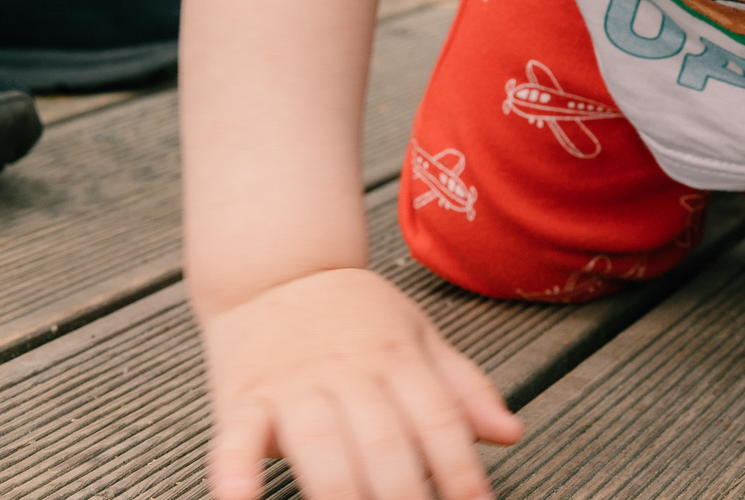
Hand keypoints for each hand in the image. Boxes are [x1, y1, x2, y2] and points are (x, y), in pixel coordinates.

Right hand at [200, 267, 521, 499]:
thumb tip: (510, 432)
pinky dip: (235, 470)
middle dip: (402, 493)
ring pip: (319, 442)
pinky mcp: (242, 396)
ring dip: (336, 492)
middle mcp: (350, 371)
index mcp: (398, 357)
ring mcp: (294, 384)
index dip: (460, 466)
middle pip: (382, 439)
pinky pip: (236, 436)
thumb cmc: (355, 314)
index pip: (437, 418)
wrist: (278, 267)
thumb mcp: (419, 336)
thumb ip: (462, 389)